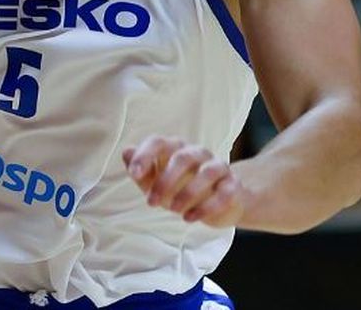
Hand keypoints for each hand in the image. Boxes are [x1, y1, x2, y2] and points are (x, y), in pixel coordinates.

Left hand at [123, 136, 247, 227]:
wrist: (218, 203)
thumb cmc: (179, 189)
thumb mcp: (155, 182)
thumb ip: (140, 170)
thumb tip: (126, 152)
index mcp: (174, 148)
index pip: (158, 142)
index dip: (145, 155)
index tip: (134, 173)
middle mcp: (197, 152)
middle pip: (182, 158)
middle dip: (165, 181)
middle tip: (151, 202)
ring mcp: (218, 167)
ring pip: (207, 173)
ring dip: (187, 193)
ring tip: (173, 210)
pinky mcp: (233, 185)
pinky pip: (225, 193)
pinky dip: (207, 207)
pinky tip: (190, 218)